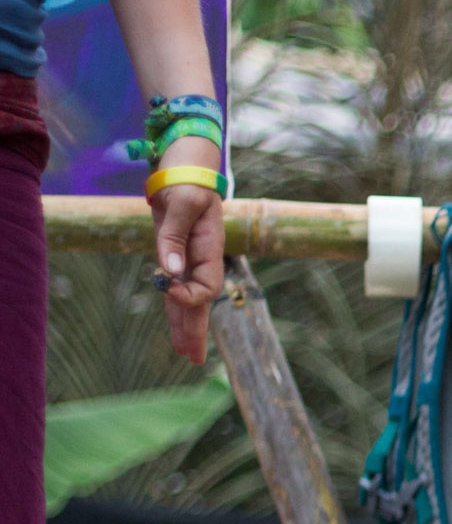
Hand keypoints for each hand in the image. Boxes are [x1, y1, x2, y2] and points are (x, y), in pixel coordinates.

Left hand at [148, 136, 225, 363]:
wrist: (183, 163)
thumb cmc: (186, 179)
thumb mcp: (181, 201)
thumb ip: (174, 237)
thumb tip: (170, 272)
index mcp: (210, 249)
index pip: (205, 286)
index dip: (189, 295)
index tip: (170, 289)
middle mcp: (201, 259)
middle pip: (200, 302)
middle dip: (196, 330)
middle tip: (193, 360)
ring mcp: (188, 258)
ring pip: (188, 299)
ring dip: (186, 326)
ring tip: (186, 354)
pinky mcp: (173, 254)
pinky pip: (176, 287)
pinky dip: (175, 308)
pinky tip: (175, 327)